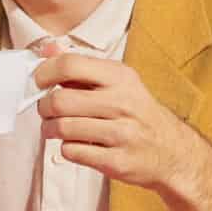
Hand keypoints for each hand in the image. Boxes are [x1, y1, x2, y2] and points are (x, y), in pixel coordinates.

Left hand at [31, 46, 211, 198]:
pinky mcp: (117, 161)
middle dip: (43, 107)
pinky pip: (72, 152)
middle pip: (60, 100)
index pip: (70, 65)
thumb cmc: (137, 113)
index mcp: (120, 77)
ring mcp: (122, 134)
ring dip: (50, 130)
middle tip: (46, 111)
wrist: (173, 151)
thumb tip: (46, 49)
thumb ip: (80, 67)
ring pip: (62, 128)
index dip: (44, 73)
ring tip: (54, 129)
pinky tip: (76, 145)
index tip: (38, 82)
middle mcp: (123, 103)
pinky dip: (66, 149)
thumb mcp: (117, 82)